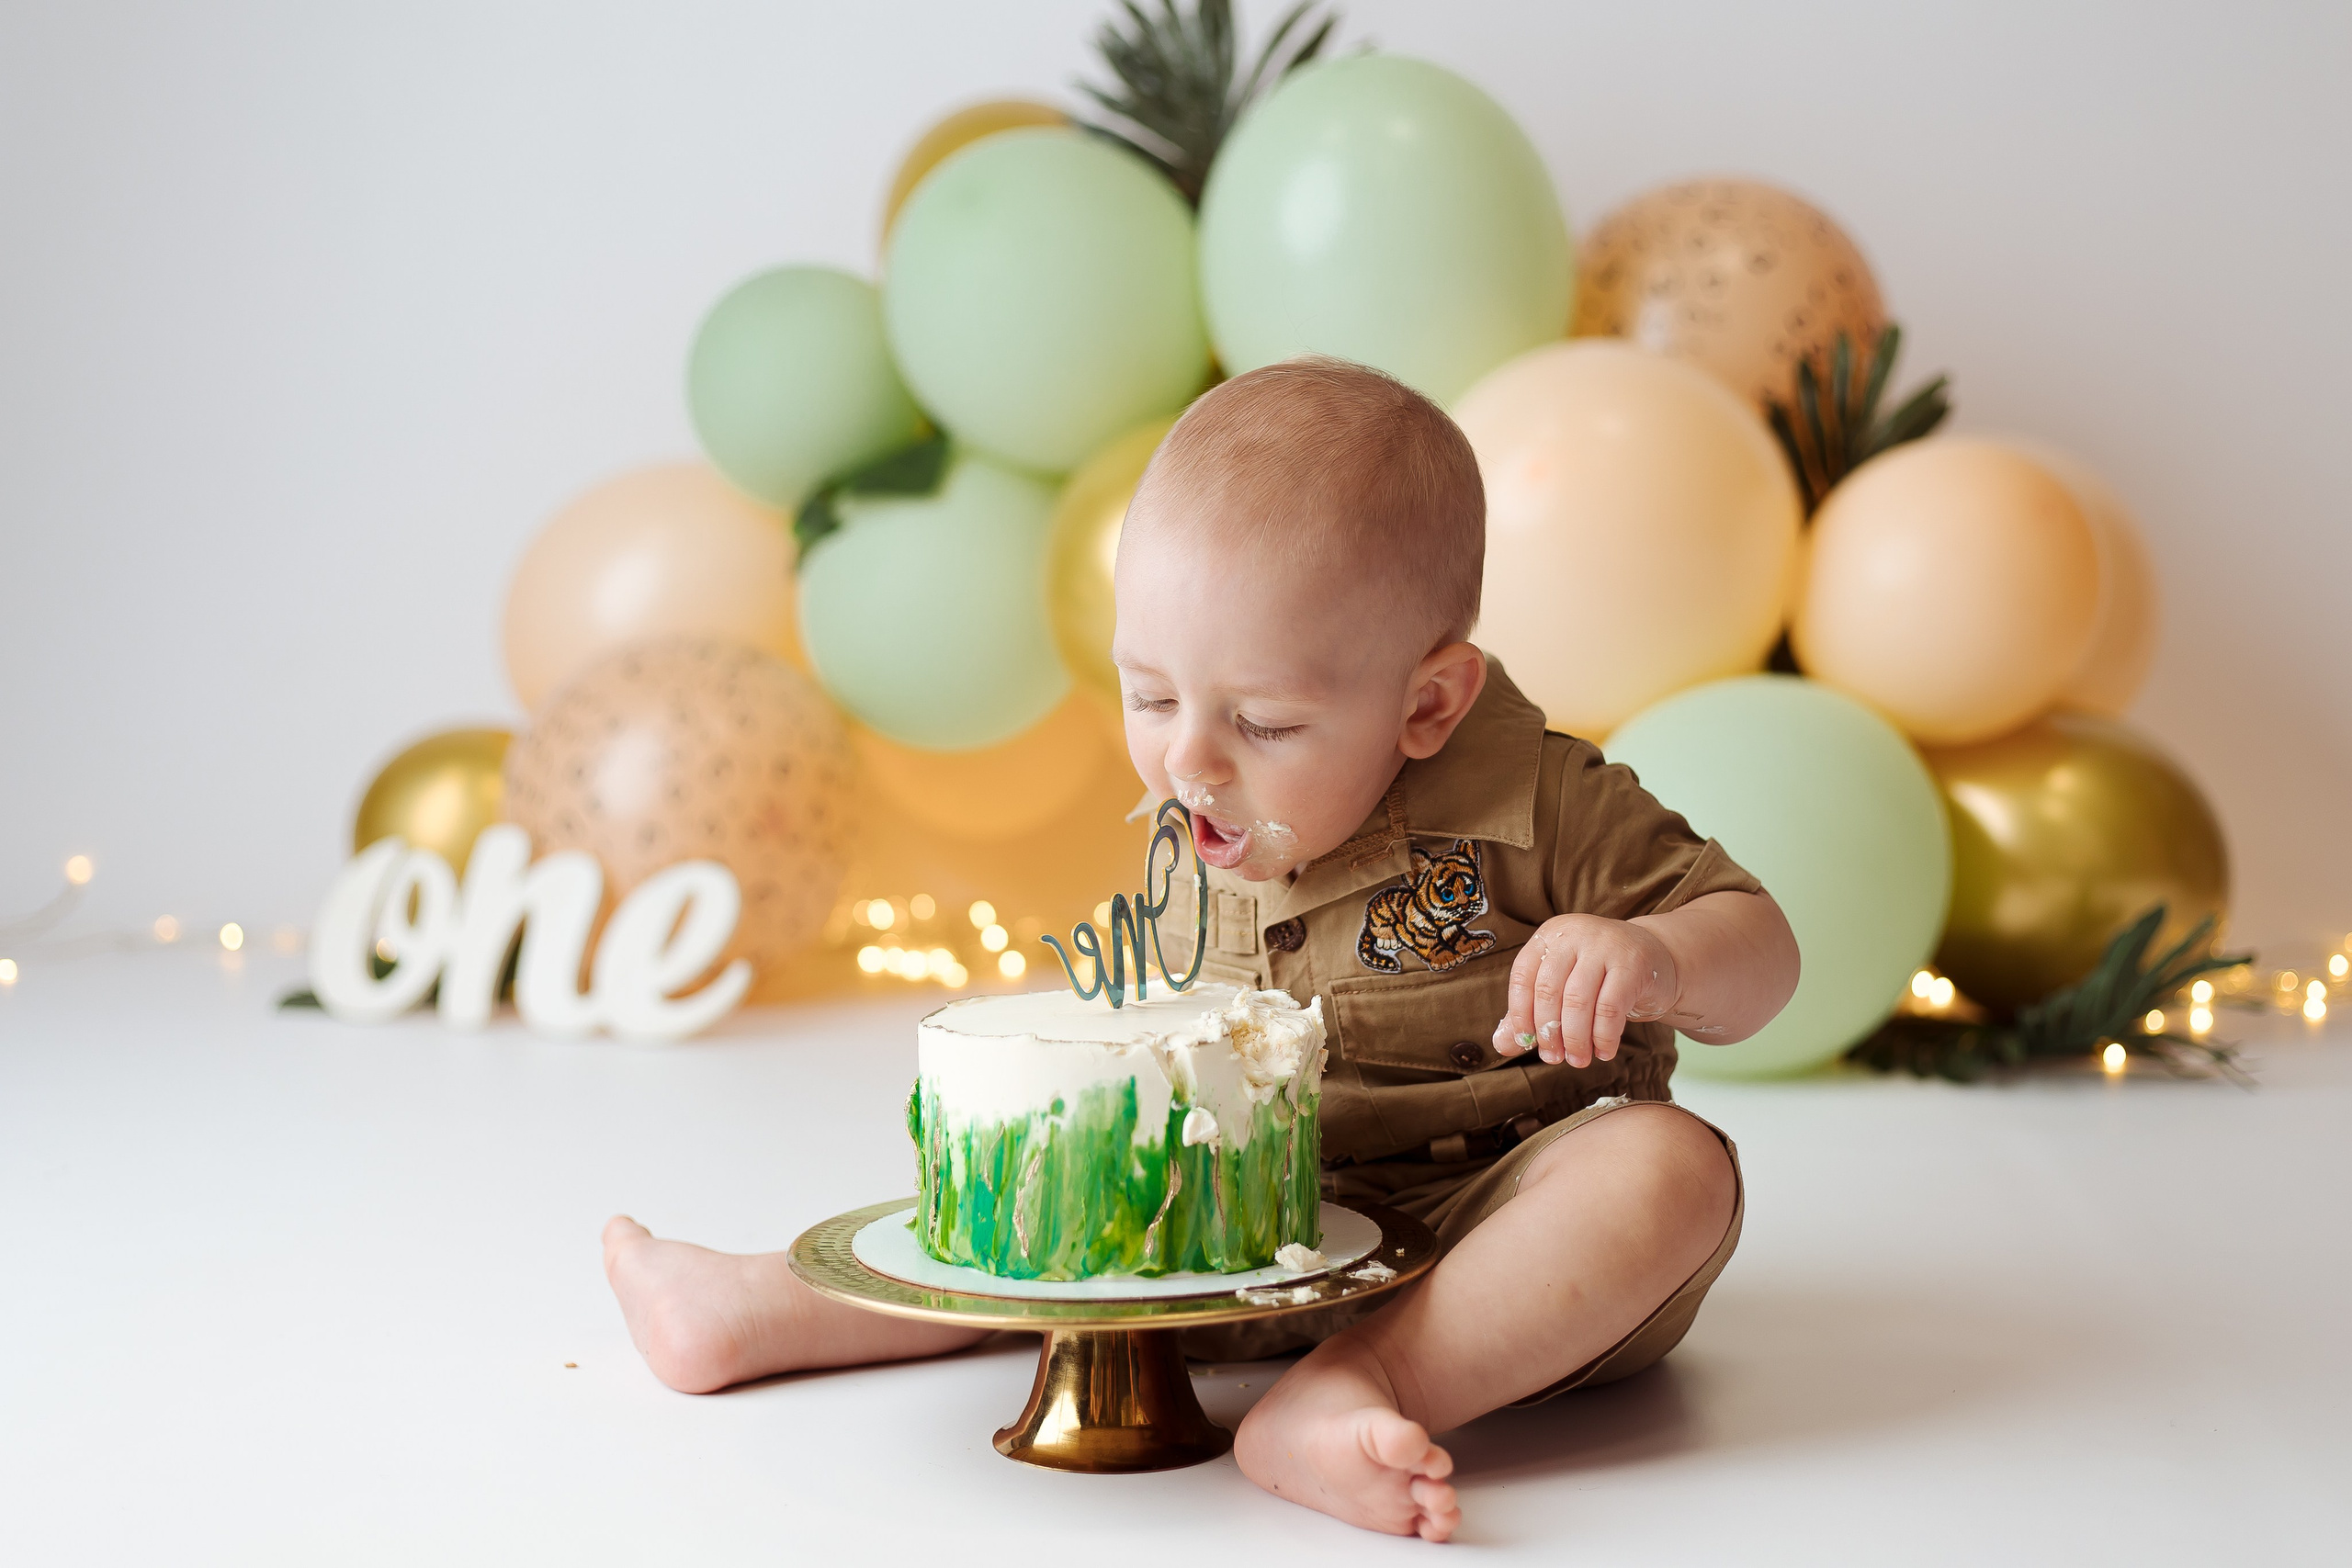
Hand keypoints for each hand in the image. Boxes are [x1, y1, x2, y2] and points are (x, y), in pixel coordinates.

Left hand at [1492, 915, 1679, 1068]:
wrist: (1656, 958)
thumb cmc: (1599, 976)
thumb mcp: (1563, 987)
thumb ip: (1530, 1012)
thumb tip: (1502, 1044)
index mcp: (1550, 936)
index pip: (1523, 976)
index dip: (1520, 1013)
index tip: (1527, 1042)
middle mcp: (1575, 934)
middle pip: (1549, 991)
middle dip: (1549, 1032)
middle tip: (1555, 1059)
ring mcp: (1605, 945)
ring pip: (1578, 1001)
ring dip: (1576, 1039)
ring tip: (1579, 1060)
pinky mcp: (1632, 964)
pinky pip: (1610, 1008)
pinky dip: (1604, 1037)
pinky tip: (1604, 1052)